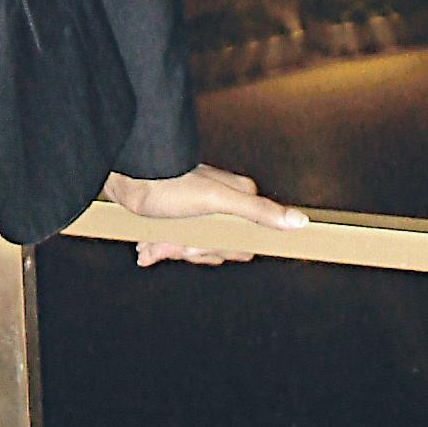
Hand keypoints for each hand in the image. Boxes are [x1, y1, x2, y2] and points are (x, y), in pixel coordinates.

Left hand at [102, 161, 307, 267]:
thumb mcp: (216, 199)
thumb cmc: (169, 185)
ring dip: (170, 249)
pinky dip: (158, 250)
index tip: (199, 242)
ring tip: (153, 241)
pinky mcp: (175, 218)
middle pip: (218, 249)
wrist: (126, 174)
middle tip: (174, 235)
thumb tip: (301, 221)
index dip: (218, 249)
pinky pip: (173, 243)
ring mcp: (198, 212)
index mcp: (239, 199)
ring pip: (193, 248)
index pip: (243, 244)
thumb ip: (258, 211)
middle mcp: (222, 206)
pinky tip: (145, 252)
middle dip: (191, 249)